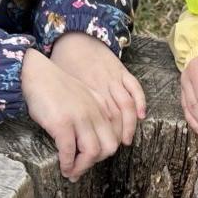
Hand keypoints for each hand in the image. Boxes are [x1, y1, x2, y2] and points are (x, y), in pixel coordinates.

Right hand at [22, 49, 120, 180]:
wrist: (35, 73)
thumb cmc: (53, 86)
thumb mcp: (82, 96)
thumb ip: (90, 112)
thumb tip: (86, 138)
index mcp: (101, 106)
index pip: (114, 136)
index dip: (104, 152)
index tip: (91, 158)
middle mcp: (95, 112)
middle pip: (109, 147)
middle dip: (96, 162)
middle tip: (81, 167)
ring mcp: (79, 118)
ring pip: (93, 152)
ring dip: (82, 167)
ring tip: (71, 172)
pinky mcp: (62, 123)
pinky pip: (69, 151)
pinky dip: (67, 164)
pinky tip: (62, 167)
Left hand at [51, 31, 145, 145]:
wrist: (71, 38)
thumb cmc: (62, 64)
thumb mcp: (56, 91)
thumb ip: (62, 111)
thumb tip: (59, 135)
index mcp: (83, 95)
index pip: (93, 125)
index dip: (90, 146)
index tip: (85, 158)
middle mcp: (100, 89)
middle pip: (111, 120)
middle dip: (109, 141)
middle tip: (105, 154)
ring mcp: (113, 79)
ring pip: (125, 107)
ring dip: (127, 126)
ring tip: (124, 142)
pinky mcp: (121, 71)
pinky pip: (135, 88)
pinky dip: (140, 102)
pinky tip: (141, 116)